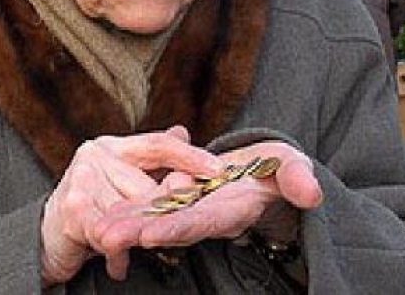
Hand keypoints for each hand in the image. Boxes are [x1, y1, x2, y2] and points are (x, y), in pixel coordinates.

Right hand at [40, 126, 222, 285]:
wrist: (45, 237)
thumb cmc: (90, 208)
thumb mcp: (123, 180)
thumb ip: (153, 160)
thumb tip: (183, 132)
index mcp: (112, 146)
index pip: (158, 144)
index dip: (189, 155)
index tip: (218, 169)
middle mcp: (95, 155)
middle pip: (148, 184)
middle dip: (165, 211)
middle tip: (179, 224)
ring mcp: (83, 179)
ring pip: (131, 213)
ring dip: (140, 237)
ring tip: (148, 247)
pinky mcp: (74, 208)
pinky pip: (110, 235)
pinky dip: (118, 253)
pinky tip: (119, 265)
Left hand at [90, 141, 321, 277]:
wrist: (267, 174)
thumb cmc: (283, 170)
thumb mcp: (294, 168)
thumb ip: (298, 179)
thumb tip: (311, 193)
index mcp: (233, 208)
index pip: (204, 220)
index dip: (180, 227)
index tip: (152, 233)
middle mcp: (208, 213)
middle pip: (169, 225)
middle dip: (139, 232)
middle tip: (105, 236)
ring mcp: (192, 207)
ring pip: (154, 217)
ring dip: (125, 224)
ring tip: (94, 230)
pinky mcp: (181, 198)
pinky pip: (150, 205)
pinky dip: (129, 209)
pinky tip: (102, 211)